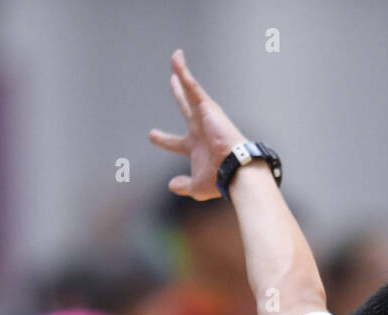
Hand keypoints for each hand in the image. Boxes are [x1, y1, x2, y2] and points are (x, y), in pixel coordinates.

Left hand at [149, 49, 247, 200]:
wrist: (234, 171)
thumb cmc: (219, 180)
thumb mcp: (196, 187)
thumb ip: (183, 185)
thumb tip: (171, 185)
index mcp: (196, 148)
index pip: (176, 142)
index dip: (163, 139)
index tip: (153, 135)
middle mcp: (200, 129)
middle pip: (185, 108)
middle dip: (179, 94)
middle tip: (171, 81)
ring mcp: (204, 117)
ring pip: (191, 91)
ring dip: (183, 74)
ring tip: (176, 56)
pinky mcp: (208, 107)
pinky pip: (193, 86)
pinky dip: (184, 72)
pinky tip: (176, 58)